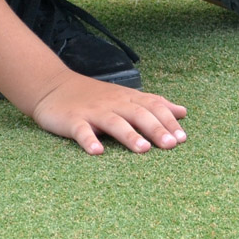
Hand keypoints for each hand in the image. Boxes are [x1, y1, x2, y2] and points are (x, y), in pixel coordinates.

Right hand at [30, 70, 188, 155]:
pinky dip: (89, 140)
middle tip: (171, 145)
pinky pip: (81, 131)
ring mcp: (93, 112)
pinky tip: (97, 152)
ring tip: (144, 149)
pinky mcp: (73, 121)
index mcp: (128, 99)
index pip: (152, 107)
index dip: (168, 121)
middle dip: (156, 128)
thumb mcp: (126, 97)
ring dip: (129, 135)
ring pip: (114, 122)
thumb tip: (183, 112)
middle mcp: (113, 103)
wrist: (55, 87)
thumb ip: (153, 105)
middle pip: (138, 114)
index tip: (183, 138)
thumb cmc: (96, 97)